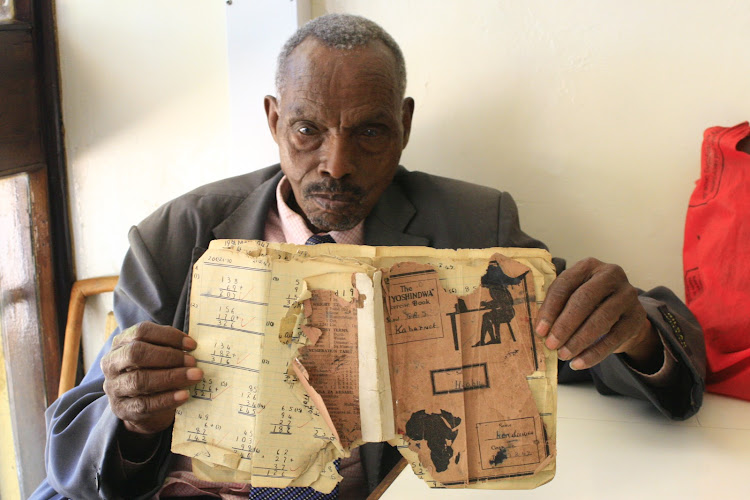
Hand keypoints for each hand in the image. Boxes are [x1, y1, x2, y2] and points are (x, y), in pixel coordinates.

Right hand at [101, 321, 202, 435]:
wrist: (141, 406)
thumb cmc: (153, 371)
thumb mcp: (157, 356)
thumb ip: (169, 347)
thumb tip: (191, 346)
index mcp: (121, 343)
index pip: (141, 332)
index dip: (168, 336)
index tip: (192, 345)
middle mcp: (112, 363)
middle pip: (136, 353)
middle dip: (168, 356)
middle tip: (193, 361)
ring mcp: (114, 387)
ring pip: (139, 380)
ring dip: (171, 377)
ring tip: (194, 376)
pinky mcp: (121, 409)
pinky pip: (144, 404)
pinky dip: (167, 399)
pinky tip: (184, 395)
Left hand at [535, 258, 662, 371]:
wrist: (623, 314)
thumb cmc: (589, 303)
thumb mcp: (573, 296)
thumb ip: (558, 306)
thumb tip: (540, 330)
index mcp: (588, 266)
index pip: (565, 284)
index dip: (551, 308)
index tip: (540, 330)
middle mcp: (610, 275)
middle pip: (584, 300)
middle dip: (565, 325)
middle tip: (551, 345)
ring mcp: (627, 295)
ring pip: (601, 319)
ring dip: (579, 341)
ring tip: (563, 355)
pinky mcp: (637, 317)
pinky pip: (614, 337)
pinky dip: (594, 353)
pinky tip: (579, 363)